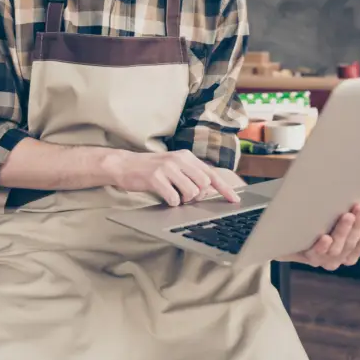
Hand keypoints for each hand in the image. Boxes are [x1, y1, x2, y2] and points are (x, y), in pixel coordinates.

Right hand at [112, 150, 241, 205]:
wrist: (125, 165)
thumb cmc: (151, 170)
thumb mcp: (174, 167)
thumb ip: (191, 174)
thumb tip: (208, 190)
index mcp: (186, 156)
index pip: (211, 174)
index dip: (225, 188)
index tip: (234, 200)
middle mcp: (179, 159)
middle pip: (203, 185)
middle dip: (197, 196)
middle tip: (185, 196)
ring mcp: (167, 167)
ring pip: (191, 192)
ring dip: (184, 200)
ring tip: (174, 195)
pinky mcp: (155, 177)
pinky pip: (174, 198)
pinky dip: (171, 202)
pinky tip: (164, 197)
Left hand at [283, 203, 359, 269]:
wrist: (281, 232)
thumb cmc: (319, 227)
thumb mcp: (345, 226)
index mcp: (349, 252)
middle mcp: (336, 259)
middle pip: (351, 243)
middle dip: (358, 226)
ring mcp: (319, 259)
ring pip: (335, 249)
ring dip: (342, 232)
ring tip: (347, 215)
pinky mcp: (301, 256)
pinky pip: (313, 254)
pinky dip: (320, 247)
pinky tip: (324, 237)